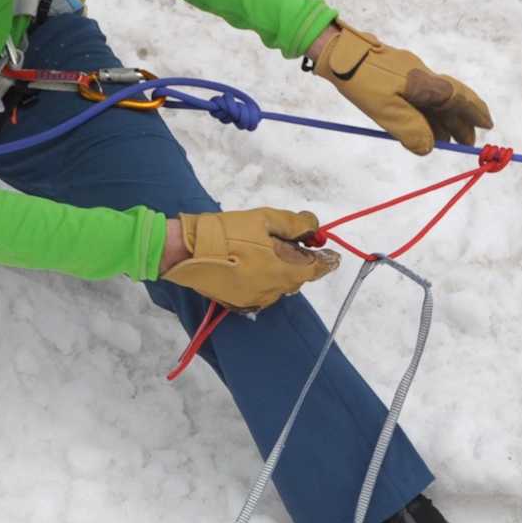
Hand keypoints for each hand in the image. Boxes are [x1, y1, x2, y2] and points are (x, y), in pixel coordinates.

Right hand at [161, 209, 340, 310]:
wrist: (188, 251)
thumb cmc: (228, 232)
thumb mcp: (265, 219)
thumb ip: (295, 224)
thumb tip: (315, 228)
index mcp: (285, 270)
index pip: (317, 268)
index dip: (327, 260)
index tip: (333, 255)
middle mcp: (275, 290)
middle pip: (297, 276)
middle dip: (298, 260)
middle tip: (288, 241)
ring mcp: (257, 300)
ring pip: (279, 284)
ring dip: (279, 270)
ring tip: (263, 252)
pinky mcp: (240, 304)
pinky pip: (260, 291)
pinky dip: (261, 279)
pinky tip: (248, 265)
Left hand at [309, 21, 493, 155]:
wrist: (337, 53)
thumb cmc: (361, 81)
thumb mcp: (385, 111)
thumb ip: (411, 130)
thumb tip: (430, 146)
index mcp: (424, 83)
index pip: (458, 98)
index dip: (475, 112)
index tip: (488, 126)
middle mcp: (422, 76)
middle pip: (450, 99)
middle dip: (461, 121)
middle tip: (466, 142)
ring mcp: (410, 73)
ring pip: (435, 98)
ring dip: (443, 119)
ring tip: (446, 140)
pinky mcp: (397, 74)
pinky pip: (421, 95)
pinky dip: (427, 111)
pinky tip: (423, 123)